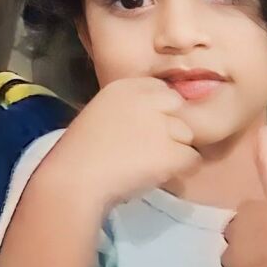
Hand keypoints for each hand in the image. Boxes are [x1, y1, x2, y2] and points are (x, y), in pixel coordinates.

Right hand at [40, 77, 200, 216]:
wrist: (74, 179)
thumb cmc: (79, 153)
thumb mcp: (100, 115)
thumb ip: (127, 111)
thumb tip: (154, 119)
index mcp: (123, 87)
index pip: (160, 90)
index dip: (158, 110)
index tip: (145, 129)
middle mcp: (146, 99)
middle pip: (178, 109)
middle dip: (170, 127)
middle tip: (151, 147)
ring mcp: (161, 125)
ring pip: (187, 135)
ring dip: (175, 150)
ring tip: (149, 164)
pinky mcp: (171, 151)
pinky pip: (192, 159)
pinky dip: (180, 170)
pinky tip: (157, 175)